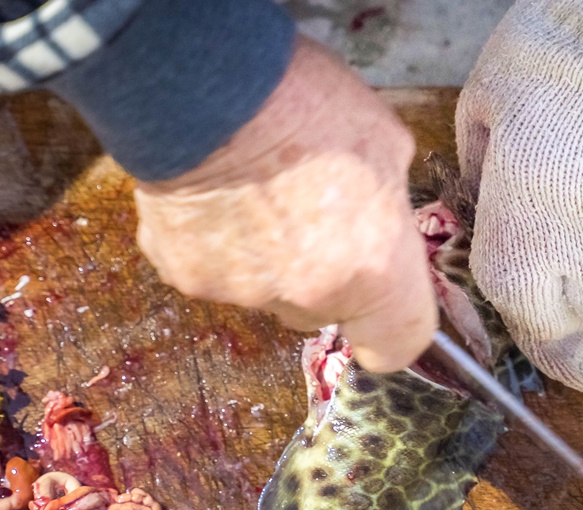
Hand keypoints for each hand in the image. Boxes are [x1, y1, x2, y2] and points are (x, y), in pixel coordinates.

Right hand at [133, 35, 435, 372]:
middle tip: (307, 214)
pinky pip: (209, 271)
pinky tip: (214, 195)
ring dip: (263, 257)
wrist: (204, 91)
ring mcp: (240, 293)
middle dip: (320, 277)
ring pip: (262, 291)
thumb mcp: (386, 147)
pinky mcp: (184, 276)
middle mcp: (306, 296)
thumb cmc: (305, 104)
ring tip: (253, 192)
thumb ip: (386, 210)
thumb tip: (375, 226)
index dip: (391, 324)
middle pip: (321, 314)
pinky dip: (213, 243)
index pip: (398, 344)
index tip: (381, 305)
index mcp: (372, 269)